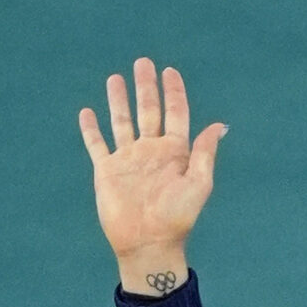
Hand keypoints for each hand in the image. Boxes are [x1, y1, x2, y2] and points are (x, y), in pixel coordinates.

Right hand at [77, 59, 226, 293]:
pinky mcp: (107, 170)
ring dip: (119, 100)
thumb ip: (205, 153)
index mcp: (175, 153)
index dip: (173, 93)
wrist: (148, 244)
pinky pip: (97, 144)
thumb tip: (219, 125)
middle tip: (143, 63)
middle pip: (148, 111)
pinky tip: (88, 112)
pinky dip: (91, 128)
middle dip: (146, 87)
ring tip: (115, 78)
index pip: (175, 114)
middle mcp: (151, 152)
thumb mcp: (198, 184)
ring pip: (121, 121)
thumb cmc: (177, 218)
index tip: (170, 71)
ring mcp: (128, 160)